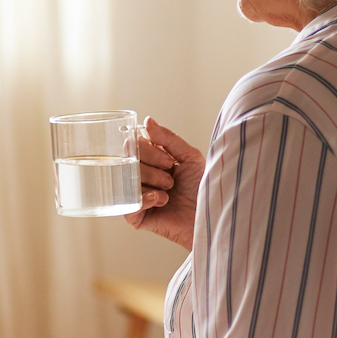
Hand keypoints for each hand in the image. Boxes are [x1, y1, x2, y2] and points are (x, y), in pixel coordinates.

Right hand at [125, 118, 203, 251]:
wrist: (210, 216)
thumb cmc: (202, 188)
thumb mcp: (189, 157)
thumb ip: (169, 138)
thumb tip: (147, 121)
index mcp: (151, 161)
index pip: (135, 145)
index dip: (148, 150)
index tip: (169, 161)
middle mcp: (140, 177)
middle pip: (128, 161)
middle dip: (151, 168)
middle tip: (170, 179)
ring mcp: (136, 196)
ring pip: (127, 180)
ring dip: (151, 182)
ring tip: (168, 191)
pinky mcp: (136, 216)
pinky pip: (128, 203)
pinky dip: (145, 198)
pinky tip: (161, 201)